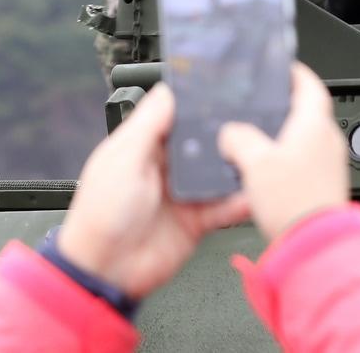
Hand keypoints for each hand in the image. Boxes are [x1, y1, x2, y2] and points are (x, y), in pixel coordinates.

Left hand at [56, 83, 248, 298]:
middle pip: (204, 140)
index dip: (197, 102)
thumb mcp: (123, 159)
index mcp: (146, 145)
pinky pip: (225, 206)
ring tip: (258, 153)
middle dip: (225, 132)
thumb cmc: (101, 213)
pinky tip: (252, 192)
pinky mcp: (197, 220)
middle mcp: (167, 165)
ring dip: (235, 164)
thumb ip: (149, 124)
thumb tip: (169, 89)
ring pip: (218, 170)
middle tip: (252, 120)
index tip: (224, 88)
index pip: (177, 114)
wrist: (106, 271)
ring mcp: (184, 192)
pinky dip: (239, 201)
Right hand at [218, 63, 349, 241]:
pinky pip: (305, 162)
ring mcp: (329, 164)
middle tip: (261, 104)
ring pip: (305, 138)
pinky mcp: (324, 186)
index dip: (294, 73)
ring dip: (284, 135)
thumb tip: (230, 133)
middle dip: (284, 106)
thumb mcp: (255, 163)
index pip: (310, 84)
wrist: (313, 247)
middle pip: (307, 111)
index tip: (281, 67)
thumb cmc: (293, 203)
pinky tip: (267, 172)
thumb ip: (238, 139)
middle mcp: (328, 140)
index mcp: (315, 124)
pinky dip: (288, 159)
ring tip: (257, 139)